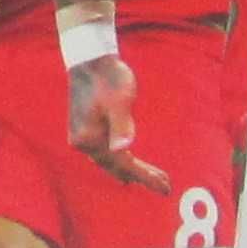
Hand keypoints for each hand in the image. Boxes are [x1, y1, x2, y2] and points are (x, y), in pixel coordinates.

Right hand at [68, 53, 168, 191]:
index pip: (122, 164)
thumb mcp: (119, 100)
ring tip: (151, 178)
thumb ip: (122, 126)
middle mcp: (82, 142)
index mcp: (89, 137)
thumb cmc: (107, 78)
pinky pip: (104, 152)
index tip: (165, 187)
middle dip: (140, 176)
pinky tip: (127, 160)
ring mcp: (81, 136)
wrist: (89, 59)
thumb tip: (123, 150)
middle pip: (115, 166)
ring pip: (109, 160)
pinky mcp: (85, 128)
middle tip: (165, 186)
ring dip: (131, 169)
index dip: (145, 177)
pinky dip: (119, 159)